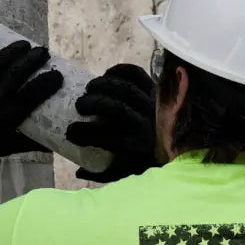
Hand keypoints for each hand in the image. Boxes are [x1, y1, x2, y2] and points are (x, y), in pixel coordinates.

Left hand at [0, 35, 63, 163]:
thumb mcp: (8, 147)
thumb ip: (29, 144)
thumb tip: (51, 145)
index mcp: (7, 117)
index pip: (29, 97)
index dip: (45, 84)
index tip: (57, 75)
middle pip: (14, 75)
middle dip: (31, 61)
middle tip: (43, 52)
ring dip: (11, 52)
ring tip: (24, 44)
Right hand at [66, 64, 156, 182]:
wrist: (175, 146)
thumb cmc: (143, 159)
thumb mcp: (124, 173)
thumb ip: (102, 174)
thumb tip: (78, 172)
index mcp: (137, 147)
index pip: (108, 138)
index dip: (86, 133)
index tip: (70, 132)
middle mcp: (147, 125)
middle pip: (117, 108)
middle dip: (93, 104)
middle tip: (79, 105)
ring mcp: (153, 104)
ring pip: (125, 88)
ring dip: (103, 85)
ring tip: (88, 88)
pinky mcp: (155, 89)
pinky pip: (137, 74)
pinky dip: (120, 70)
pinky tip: (107, 75)